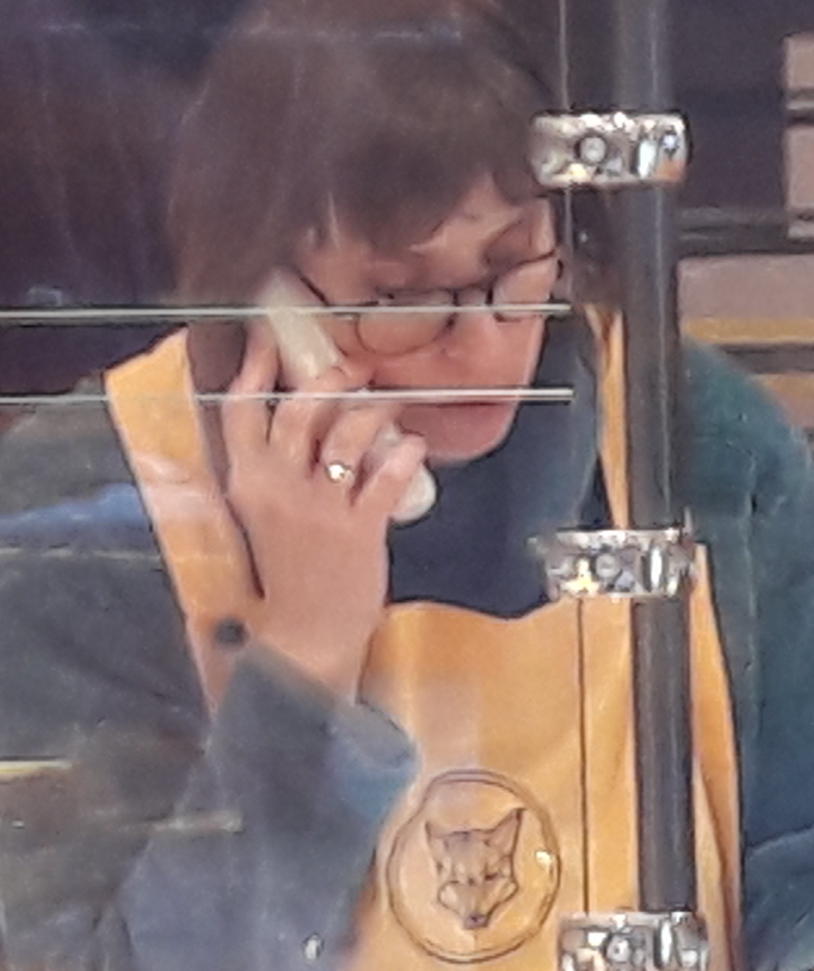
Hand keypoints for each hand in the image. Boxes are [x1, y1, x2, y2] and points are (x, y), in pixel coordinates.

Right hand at [213, 333, 423, 699]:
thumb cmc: (289, 570)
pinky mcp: (357, 529)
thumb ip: (274, 469)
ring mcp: (317, 508)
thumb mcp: (264, 513)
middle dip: (326, 379)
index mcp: (245, 482)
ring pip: (343, 436)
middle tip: (353, 368)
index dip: (255, 369)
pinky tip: (415, 445)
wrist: (304, 632)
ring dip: (373, 410)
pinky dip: (403, 454)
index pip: (240, 411)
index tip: (270, 337)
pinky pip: (385, 477)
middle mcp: (275, 488)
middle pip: (295, 412)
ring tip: (393, 403)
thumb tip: (305, 423)